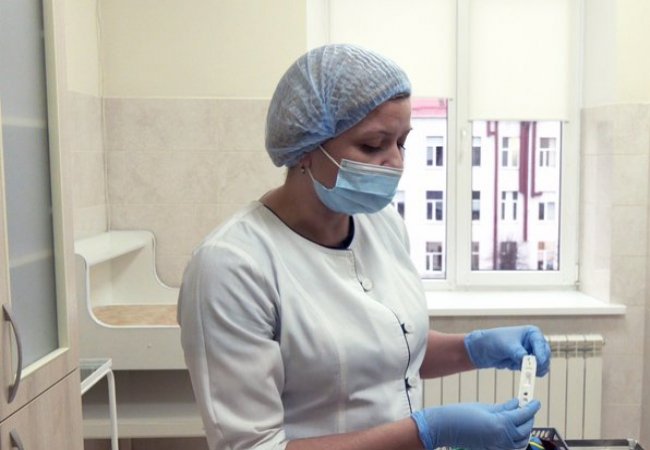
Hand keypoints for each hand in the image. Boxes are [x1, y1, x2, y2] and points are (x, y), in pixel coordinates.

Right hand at [411, 398, 540, 449]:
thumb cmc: (461, 415)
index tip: (535, 401)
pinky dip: (517, 439)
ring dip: (524, 429)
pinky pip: (512, 446)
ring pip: (522, 440)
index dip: (532, 407)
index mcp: (502, 424)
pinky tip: (512, 429)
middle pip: (526, 429)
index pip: (524, 415)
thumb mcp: (485, 407)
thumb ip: (504, 407)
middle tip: (527, 407)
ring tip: (521, 418)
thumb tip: (517, 403)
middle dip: (529, 418)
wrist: (445, 428)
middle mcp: (503, 438)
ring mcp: (499, 446)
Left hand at [464, 325, 550, 375]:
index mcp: (532, 333)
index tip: (536, 364)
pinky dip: (529, 373)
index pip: (541, 345)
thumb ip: (518, 353)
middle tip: (529, 370)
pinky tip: (517, 368)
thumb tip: (527, 361)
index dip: (541, 355)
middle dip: (538, 364)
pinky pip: (535, 371)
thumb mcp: (506, 346)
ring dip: (532, 369)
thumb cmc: (493, 342)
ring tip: (516, 365)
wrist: (482, 350)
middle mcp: (534, 342)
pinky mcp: (527, 363)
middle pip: (545, 356)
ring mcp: (532, 353)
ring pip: (542, 365)